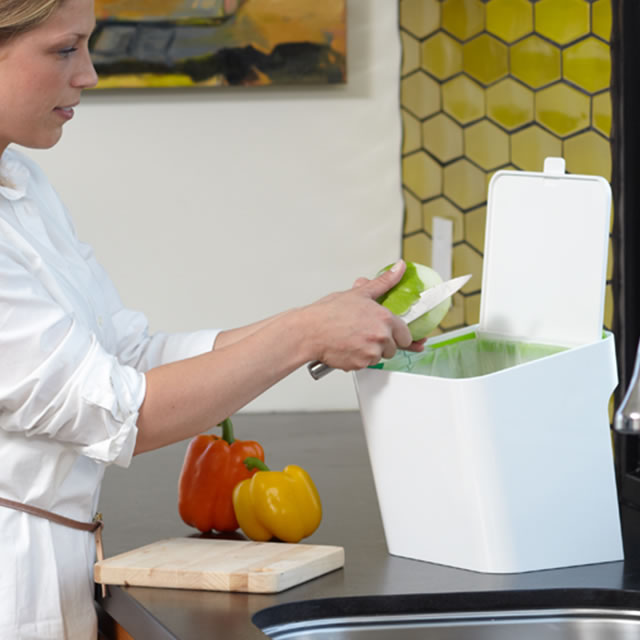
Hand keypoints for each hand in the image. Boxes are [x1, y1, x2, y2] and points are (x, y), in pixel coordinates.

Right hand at [302, 260, 421, 371]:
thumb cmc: (329, 313)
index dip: (398, 335)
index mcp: (384, 318)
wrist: (309, 331)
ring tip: (354, 339)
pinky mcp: (360, 364)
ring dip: (370, 351)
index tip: (394, 335)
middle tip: (365, 334)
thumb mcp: (359, 293)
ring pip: (379, 357)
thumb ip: (384, 282)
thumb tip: (399, 268)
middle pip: (394, 348)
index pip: (406, 335)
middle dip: (383, 343)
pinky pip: (366, 365)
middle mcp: (380, 337)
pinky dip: (359, 359)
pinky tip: (348, 347)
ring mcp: (371, 352)